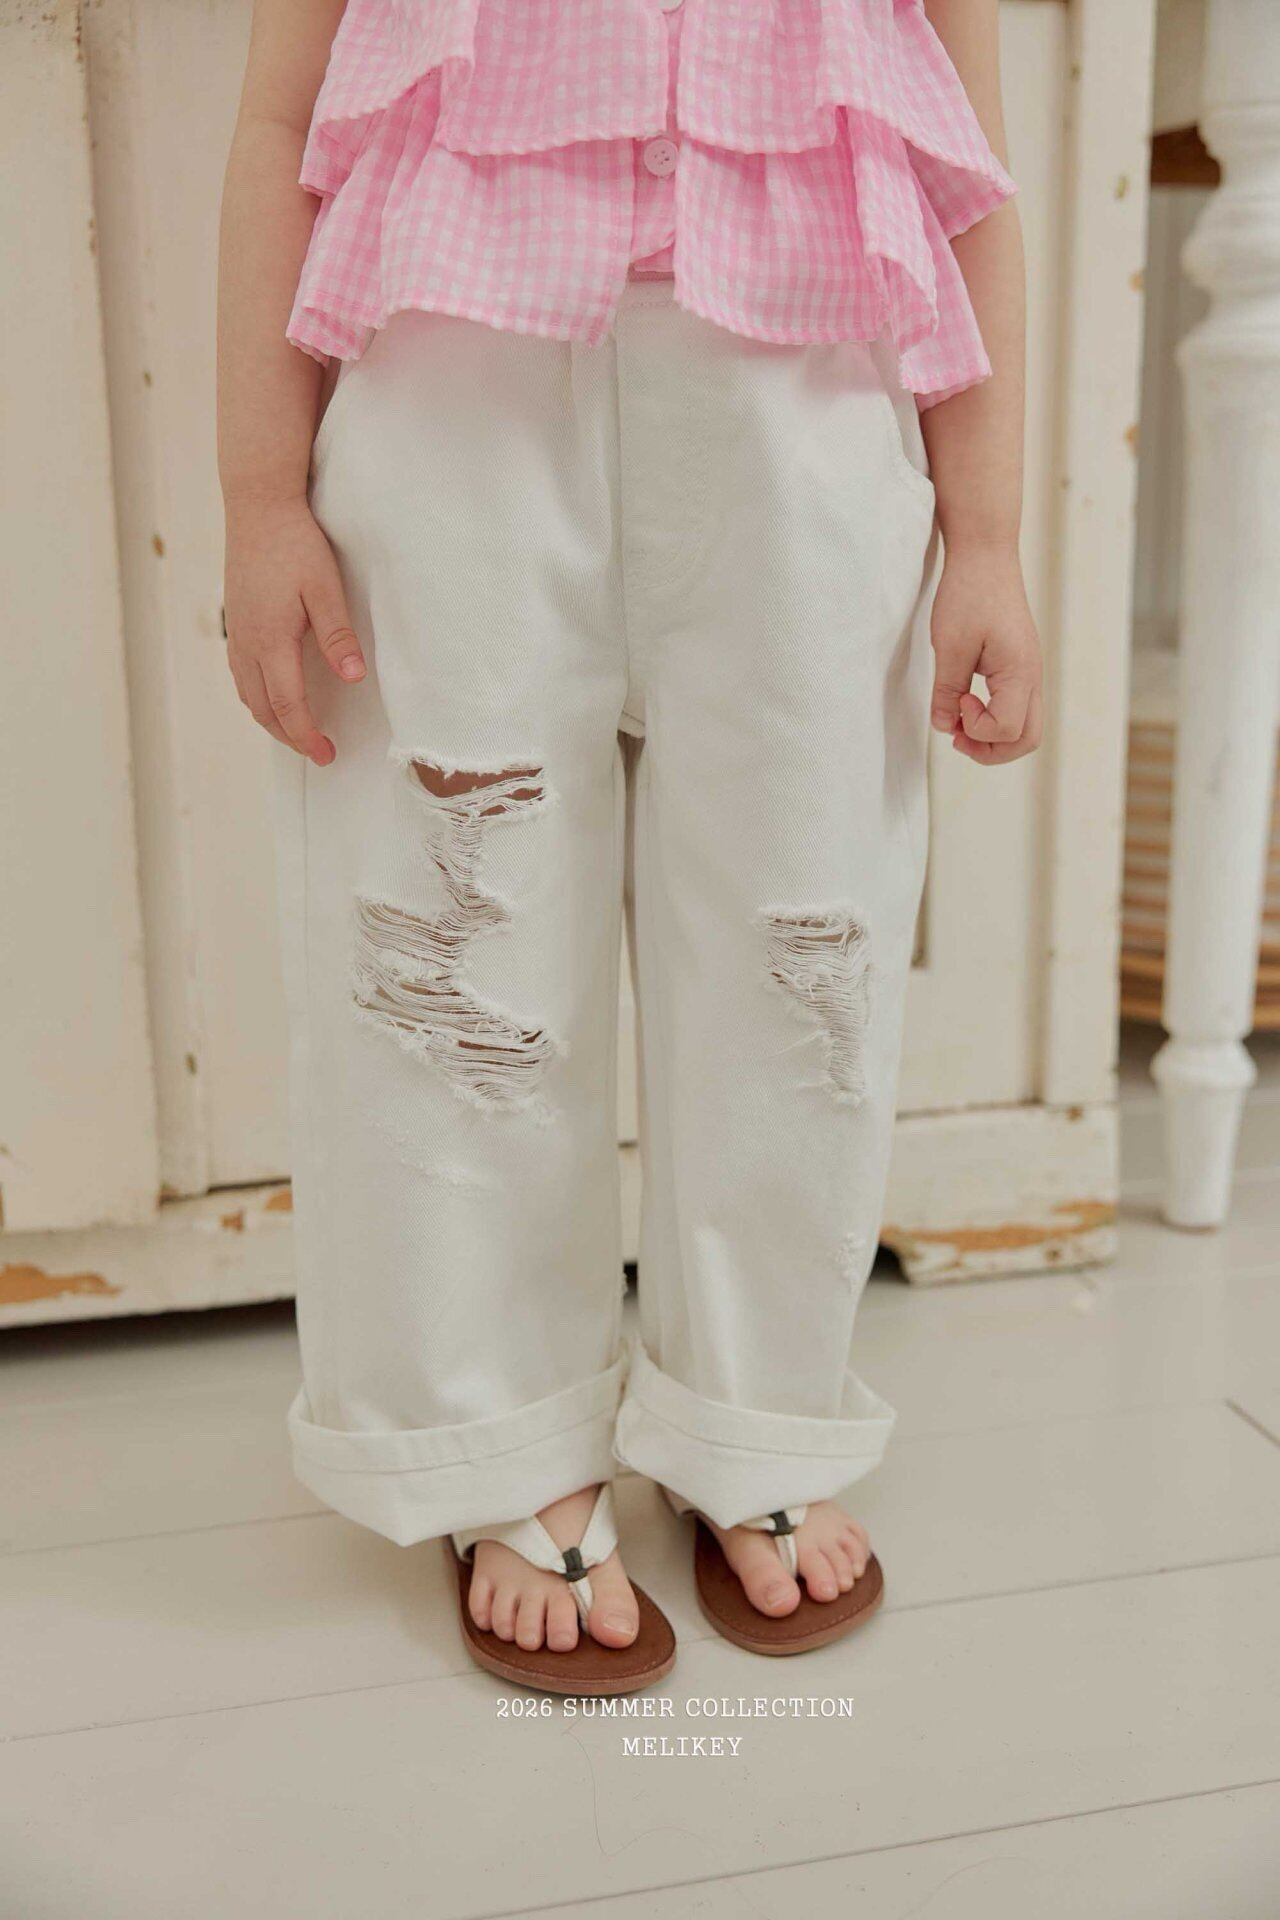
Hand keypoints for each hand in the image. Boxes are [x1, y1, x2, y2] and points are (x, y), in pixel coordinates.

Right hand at [222, 492, 364, 765]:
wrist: (258, 506)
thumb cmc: (296, 543)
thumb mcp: (326, 587)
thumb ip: (338, 635)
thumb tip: (353, 679)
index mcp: (272, 641)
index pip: (288, 706)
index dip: (307, 736)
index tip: (327, 754)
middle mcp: (247, 643)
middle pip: (263, 709)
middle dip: (290, 736)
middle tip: (318, 752)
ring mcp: (236, 633)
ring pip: (248, 694)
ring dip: (271, 720)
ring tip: (297, 732)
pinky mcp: (234, 621)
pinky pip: (240, 674)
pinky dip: (257, 697)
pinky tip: (272, 695)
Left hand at [929, 541, 1041, 763]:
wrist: (986, 555)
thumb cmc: (969, 594)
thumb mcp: (950, 646)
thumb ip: (946, 691)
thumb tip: (943, 725)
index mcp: (1020, 673)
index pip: (1008, 731)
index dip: (977, 730)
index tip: (956, 701)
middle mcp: (1033, 677)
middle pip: (1027, 739)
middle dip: (990, 749)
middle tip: (956, 734)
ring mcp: (1030, 672)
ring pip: (1025, 726)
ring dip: (992, 735)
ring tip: (958, 717)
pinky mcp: (1020, 665)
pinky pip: (1017, 707)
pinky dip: (994, 716)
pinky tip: (966, 699)